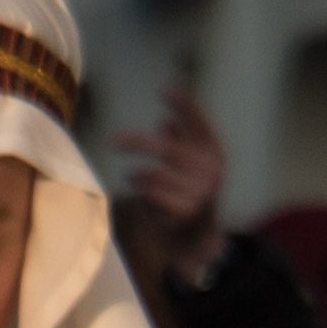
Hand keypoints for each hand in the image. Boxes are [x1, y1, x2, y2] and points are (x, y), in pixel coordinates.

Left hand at [114, 86, 226, 286]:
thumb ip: (179, 144)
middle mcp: (212, 169)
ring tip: (134, 178)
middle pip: (167, 149)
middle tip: (111, 141)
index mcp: (214, 152)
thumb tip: (164, 122)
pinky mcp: (187, 210)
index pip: (199, 122)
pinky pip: (152, 193)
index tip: (163, 89)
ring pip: (156, 173)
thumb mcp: (188, 167)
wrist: (198, 239)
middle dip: (137, 143)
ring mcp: (201, 190)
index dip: (184, 105)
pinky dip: (142, 191)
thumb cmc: (189, 195)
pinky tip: (141, 193)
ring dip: (139, 176)